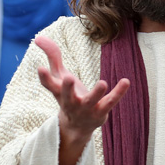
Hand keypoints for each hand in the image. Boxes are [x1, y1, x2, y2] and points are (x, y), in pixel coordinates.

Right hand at [35, 35, 129, 164]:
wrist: (78, 126)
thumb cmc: (67, 95)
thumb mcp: (59, 76)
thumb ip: (52, 56)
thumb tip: (38, 38)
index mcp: (59, 93)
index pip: (49, 85)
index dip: (44, 77)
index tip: (40, 68)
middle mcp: (71, 103)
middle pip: (67, 97)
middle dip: (67, 88)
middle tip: (68, 78)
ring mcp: (86, 109)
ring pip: (91, 101)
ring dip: (96, 94)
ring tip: (102, 83)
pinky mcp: (101, 111)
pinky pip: (111, 102)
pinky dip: (119, 92)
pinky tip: (126, 81)